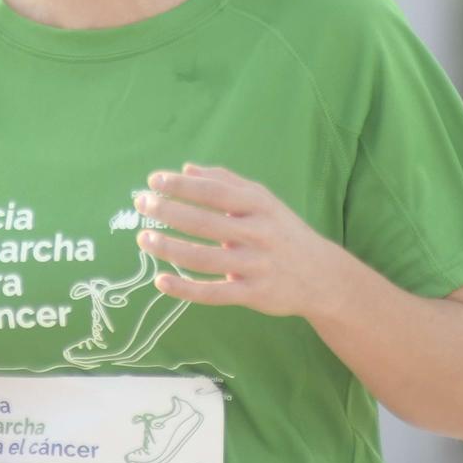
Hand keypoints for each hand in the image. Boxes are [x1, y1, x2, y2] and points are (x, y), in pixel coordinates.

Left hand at [132, 162, 345, 318]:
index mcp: (259, 205)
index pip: (215, 191)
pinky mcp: (253, 294)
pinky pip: (214, 293)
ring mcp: (256, 266)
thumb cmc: (283, 231)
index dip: (183, 185)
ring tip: (143, 239)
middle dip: (169, 212)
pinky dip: (185, 289)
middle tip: (140, 204)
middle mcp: (258, 233)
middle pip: (206, 222)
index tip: (153, 180)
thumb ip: (226, 183)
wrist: (322, 276)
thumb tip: (187, 168)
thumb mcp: (262, 201)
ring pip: (204, 259)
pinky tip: (160, 281)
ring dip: (170, 248)